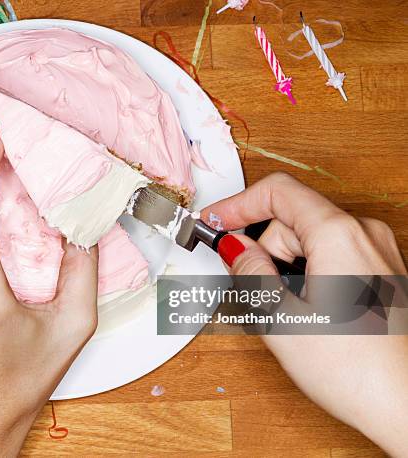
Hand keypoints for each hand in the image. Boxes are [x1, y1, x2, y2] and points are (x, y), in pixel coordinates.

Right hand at [201, 172, 407, 456]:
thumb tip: (234, 246)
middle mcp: (365, 234)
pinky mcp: (381, 272)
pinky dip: (307, 276)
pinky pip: (330, 258)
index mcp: (339, 235)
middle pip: (291, 222)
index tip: (213, 221)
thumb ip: (249, 272)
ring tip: (291, 314)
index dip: (237, 204)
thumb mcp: (281, 318)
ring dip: (285, 270)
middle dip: (264, 253)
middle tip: (256, 293)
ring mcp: (378, 253)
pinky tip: (310, 313)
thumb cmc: (360, 371)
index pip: (277, 192)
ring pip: (309, 243)